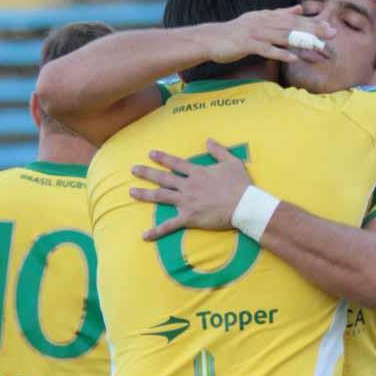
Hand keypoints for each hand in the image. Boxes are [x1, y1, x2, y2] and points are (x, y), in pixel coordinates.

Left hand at [130, 139, 252, 239]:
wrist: (244, 206)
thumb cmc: (240, 185)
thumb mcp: (232, 162)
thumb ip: (218, 150)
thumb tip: (208, 140)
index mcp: (197, 173)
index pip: (176, 163)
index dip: (163, 158)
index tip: (150, 154)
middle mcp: (188, 186)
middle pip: (163, 178)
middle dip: (147, 173)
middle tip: (133, 169)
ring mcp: (186, 202)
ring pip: (161, 197)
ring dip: (145, 194)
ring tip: (131, 192)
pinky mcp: (189, 218)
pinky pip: (170, 226)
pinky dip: (157, 231)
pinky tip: (144, 235)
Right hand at [201, 5, 335, 64]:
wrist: (212, 39)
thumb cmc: (236, 33)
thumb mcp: (259, 19)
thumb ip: (278, 14)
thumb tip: (298, 8)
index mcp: (267, 16)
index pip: (293, 19)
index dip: (312, 23)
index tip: (329, 28)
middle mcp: (264, 22)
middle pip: (292, 26)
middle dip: (313, 30)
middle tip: (331, 34)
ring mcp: (255, 33)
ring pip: (283, 36)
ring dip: (302, 41)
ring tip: (318, 45)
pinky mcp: (247, 44)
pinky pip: (267, 49)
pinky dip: (280, 53)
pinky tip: (293, 58)